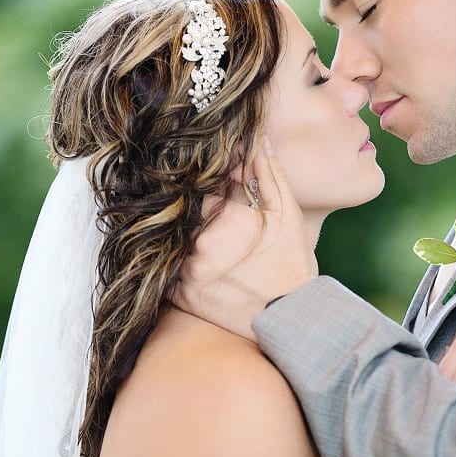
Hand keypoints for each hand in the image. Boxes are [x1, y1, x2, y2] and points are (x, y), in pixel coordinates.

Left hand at [174, 146, 317, 340]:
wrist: (290, 317)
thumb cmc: (291, 262)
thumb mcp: (286, 212)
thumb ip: (268, 172)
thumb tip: (257, 139)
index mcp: (224, 217)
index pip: (198, 185)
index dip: (203, 185)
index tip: (208, 187)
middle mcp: (199, 242)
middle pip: (181, 212)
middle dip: (191, 209)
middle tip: (206, 217)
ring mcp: (187, 270)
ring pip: (170, 238)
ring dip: (178, 234)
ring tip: (200, 238)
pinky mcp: (181, 296)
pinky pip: (163, 269)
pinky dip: (170, 262)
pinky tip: (190, 261)